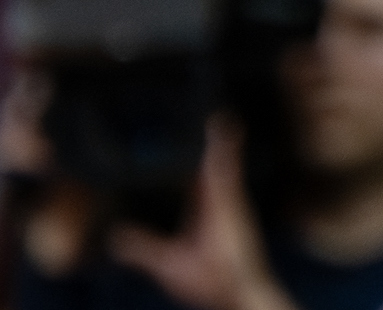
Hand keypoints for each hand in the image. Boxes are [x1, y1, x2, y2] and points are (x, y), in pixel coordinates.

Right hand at [108, 128, 294, 309]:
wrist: (245, 296)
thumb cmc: (214, 281)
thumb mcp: (171, 267)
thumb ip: (143, 251)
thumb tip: (113, 238)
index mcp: (219, 205)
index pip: (218, 162)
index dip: (217, 138)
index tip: (216, 115)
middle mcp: (231, 201)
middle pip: (224, 161)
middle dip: (215, 140)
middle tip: (207, 116)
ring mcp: (235, 209)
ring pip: (226, 174)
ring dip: (215, 156)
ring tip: (204, 137)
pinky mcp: (234, 220)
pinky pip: (225, 189)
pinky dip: (215, 176)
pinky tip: (203, 180)